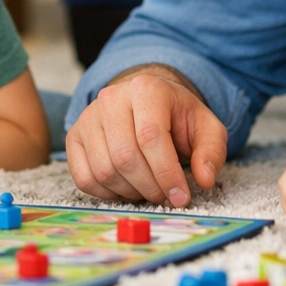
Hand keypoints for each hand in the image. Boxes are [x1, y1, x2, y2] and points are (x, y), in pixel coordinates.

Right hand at [65, 70, 227, 206]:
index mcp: (146, 88)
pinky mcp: (74, 137)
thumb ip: (211, 151)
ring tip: (148, 189)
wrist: (146, 104)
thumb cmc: (176, 117)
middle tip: (166, 196)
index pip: (150, 137)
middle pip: (125, 157)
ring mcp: (88, 117)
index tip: (181, 197)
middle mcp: (111, 98)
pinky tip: (126, 187)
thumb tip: (204, 179)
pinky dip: (107, 193)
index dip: (166, 173)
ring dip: (130, 192)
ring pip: (104, 170)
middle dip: (150, 187)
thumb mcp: (205, 127)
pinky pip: (84, 177)